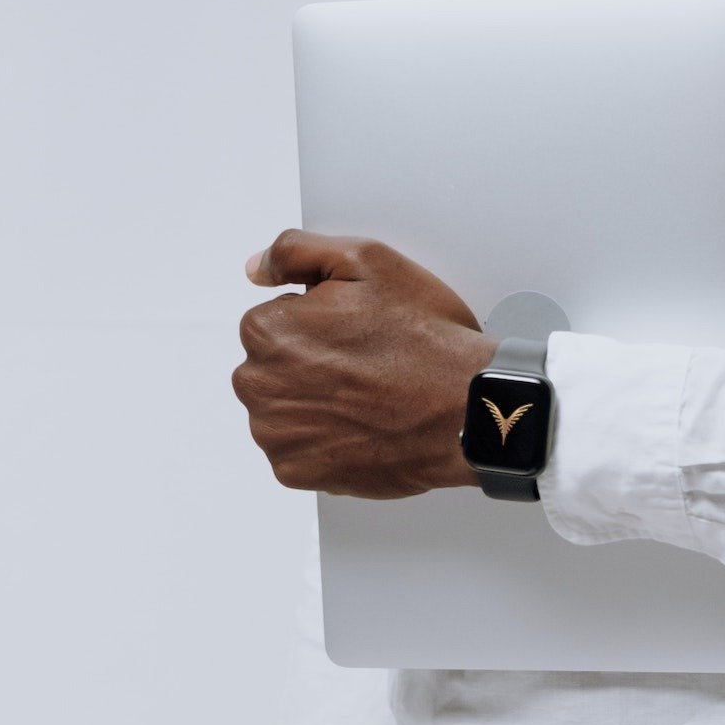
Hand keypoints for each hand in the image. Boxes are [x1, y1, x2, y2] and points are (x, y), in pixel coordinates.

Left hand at [232, 231, 497, 496]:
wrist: (467, 411)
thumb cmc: (425, 340)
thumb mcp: (366, 260)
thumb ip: (295, 253)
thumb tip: (257, 268)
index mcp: (266, 330)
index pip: (275, 319)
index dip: (320, 321)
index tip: (355, 330)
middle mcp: (258, 385)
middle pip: (273, 367)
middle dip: (311, 363)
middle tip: (367, 364)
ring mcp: (276, 434)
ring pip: (284, 410)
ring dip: (316, 403)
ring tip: (368, 397)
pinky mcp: (297, 471)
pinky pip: (298, 451)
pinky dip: (325, 442)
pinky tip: (362, 427)